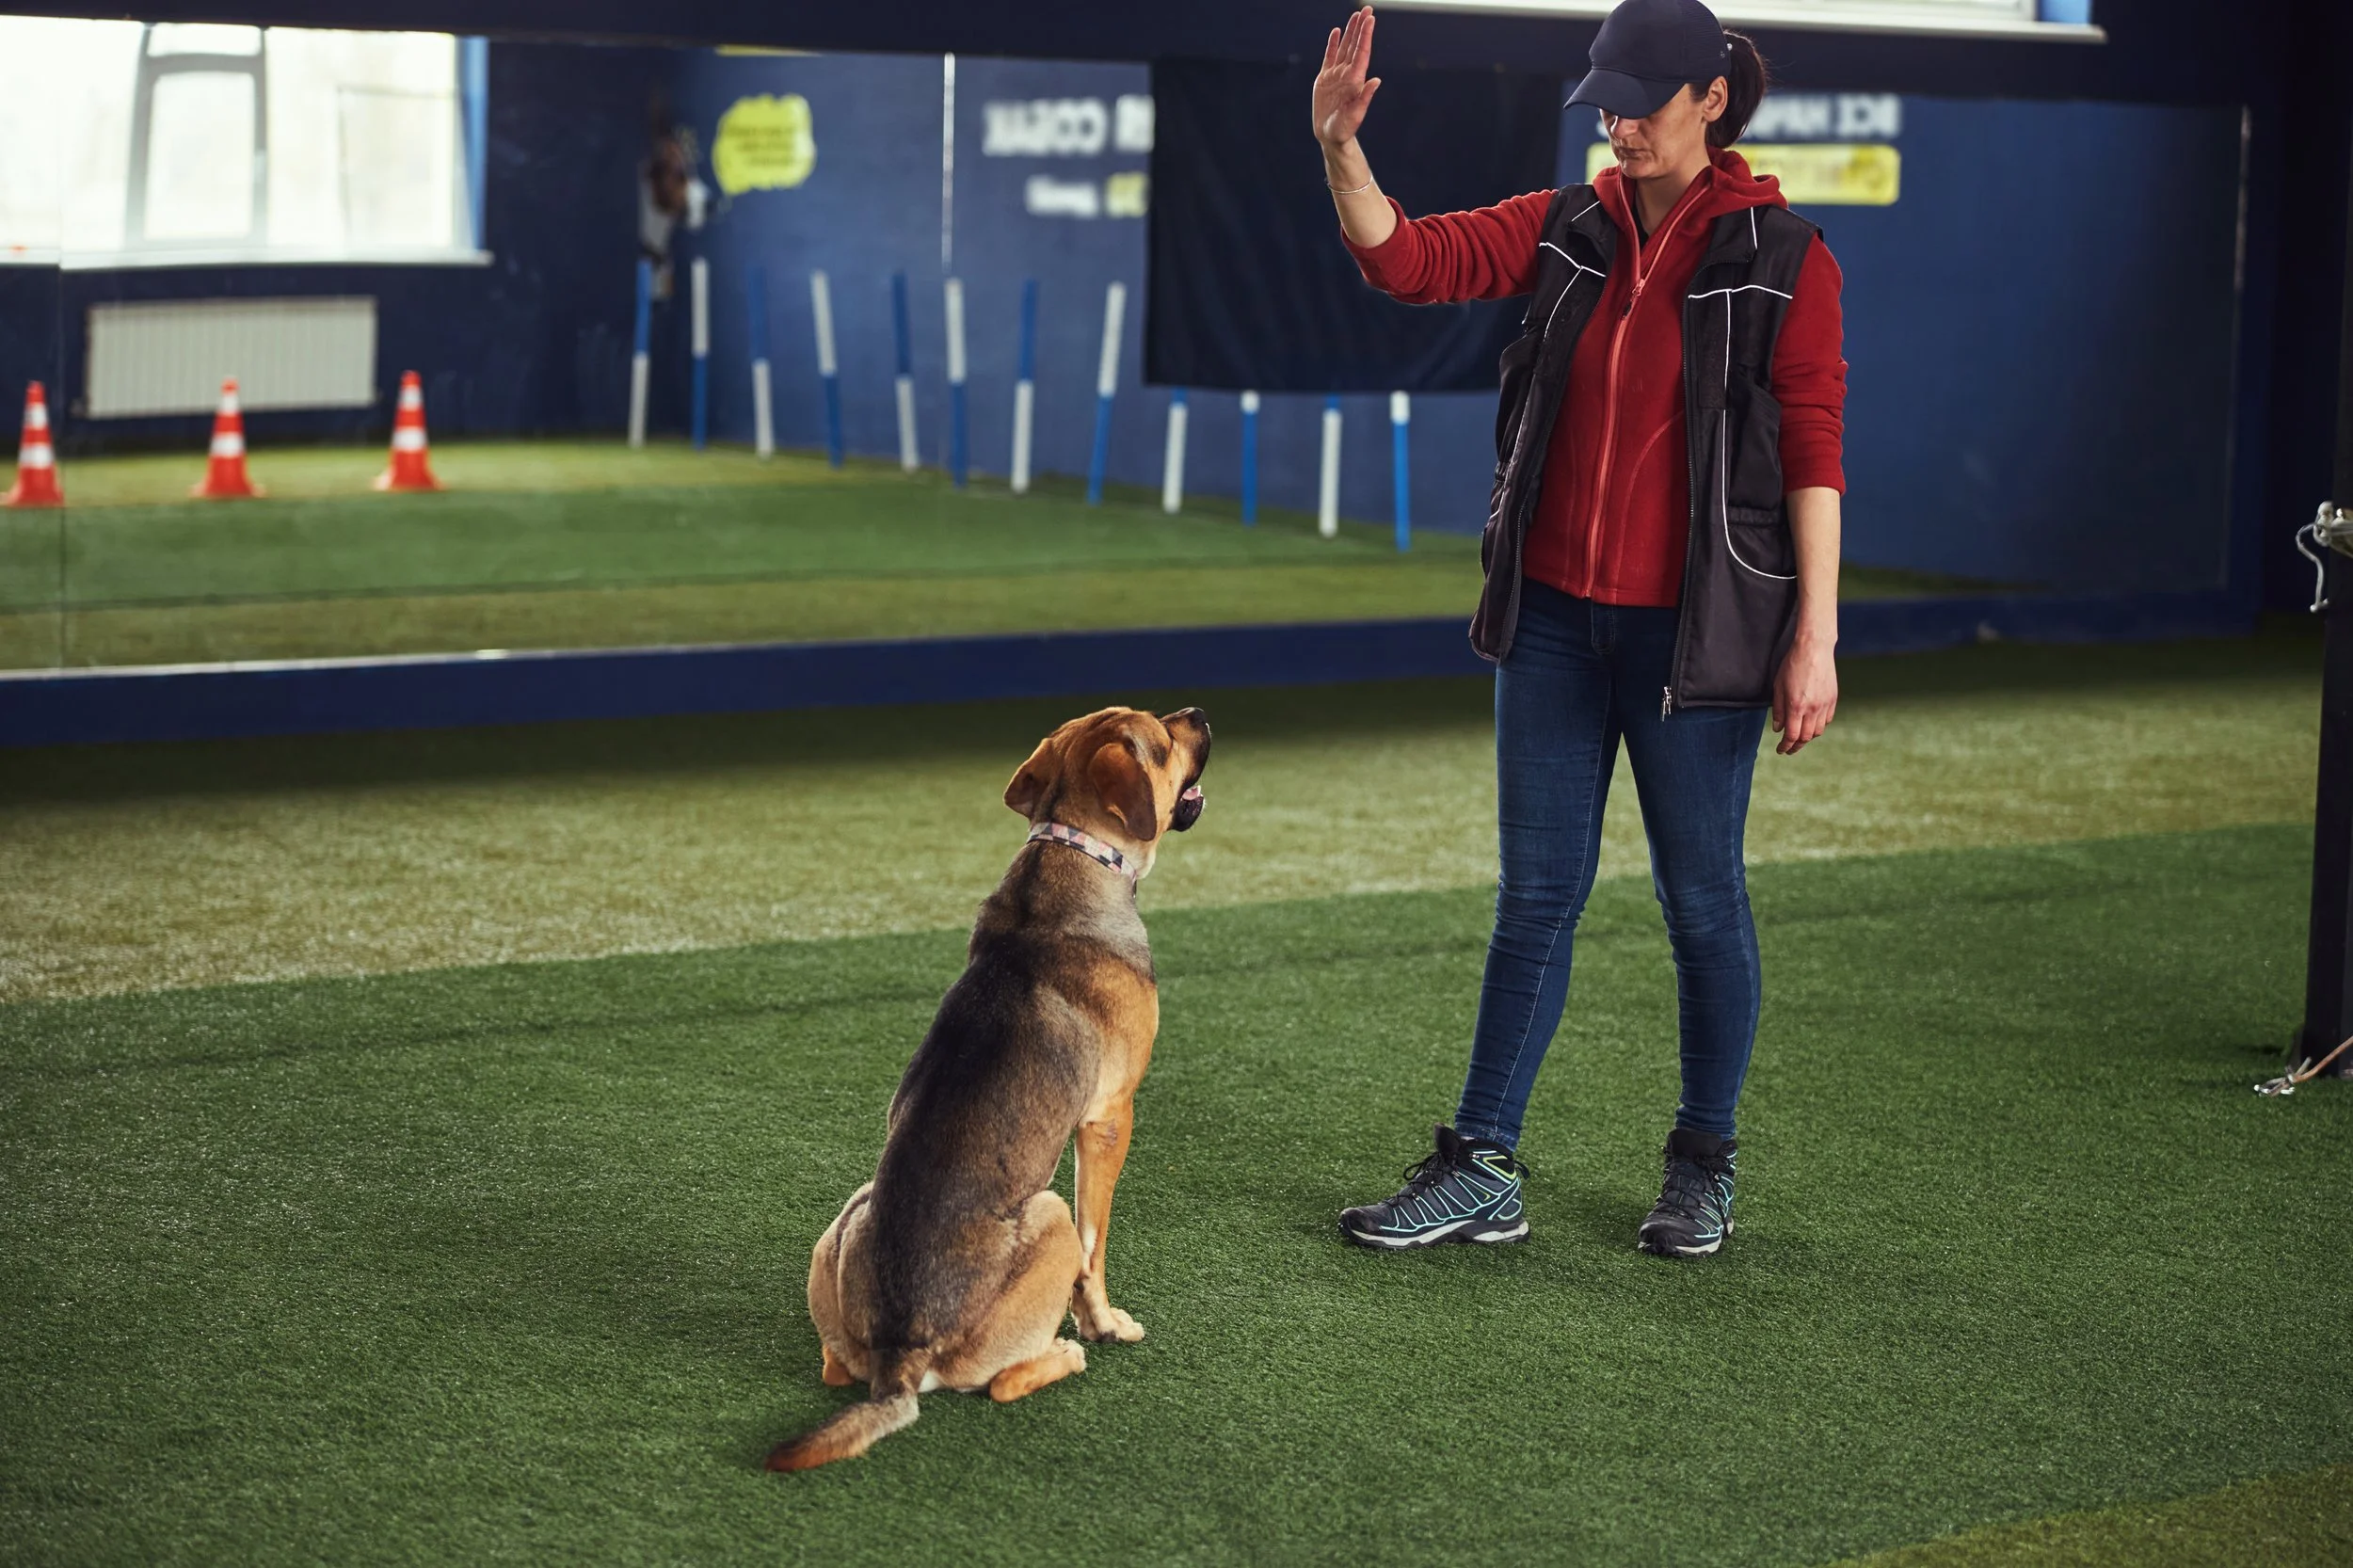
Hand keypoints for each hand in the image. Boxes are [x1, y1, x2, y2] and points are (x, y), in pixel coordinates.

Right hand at [1313, 6, 1381, 148]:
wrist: (1330, 136)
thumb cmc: (1344, 129)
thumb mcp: (1355, 116)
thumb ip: (1364, 98)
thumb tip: (1376, 81)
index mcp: (1355, 80)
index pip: (1362, 52)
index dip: (1366, 35)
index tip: (1370, 19)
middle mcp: (1347, 74)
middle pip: (1355, 46)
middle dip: (1361, 28)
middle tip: (1367, 9)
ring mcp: (1336, 75)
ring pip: (1344, 48)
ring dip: (1350, 32)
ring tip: (1356, 16)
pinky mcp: (1324, 79)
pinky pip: (1329, 57)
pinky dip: (1333, 44)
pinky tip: (1336, 32)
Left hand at [1770, 629, 1836, 754]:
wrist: (1815, 649)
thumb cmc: (1792, 665)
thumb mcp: (1778, 686)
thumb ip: (1778, 710)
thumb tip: (1778, 729)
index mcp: (1796, 706)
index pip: (1792, 736)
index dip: (1785, 746)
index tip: (1781, 750)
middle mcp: (1812, 708)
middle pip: (1806, 737)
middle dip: (1796, 746)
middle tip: (1789, 748)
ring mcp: (1825, 704)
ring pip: (1818, 731)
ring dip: (1808, 737)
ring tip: (1800, 736)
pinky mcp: (1833, 699)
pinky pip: (1827, 720)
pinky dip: (1819, 726)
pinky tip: (1812, 723)